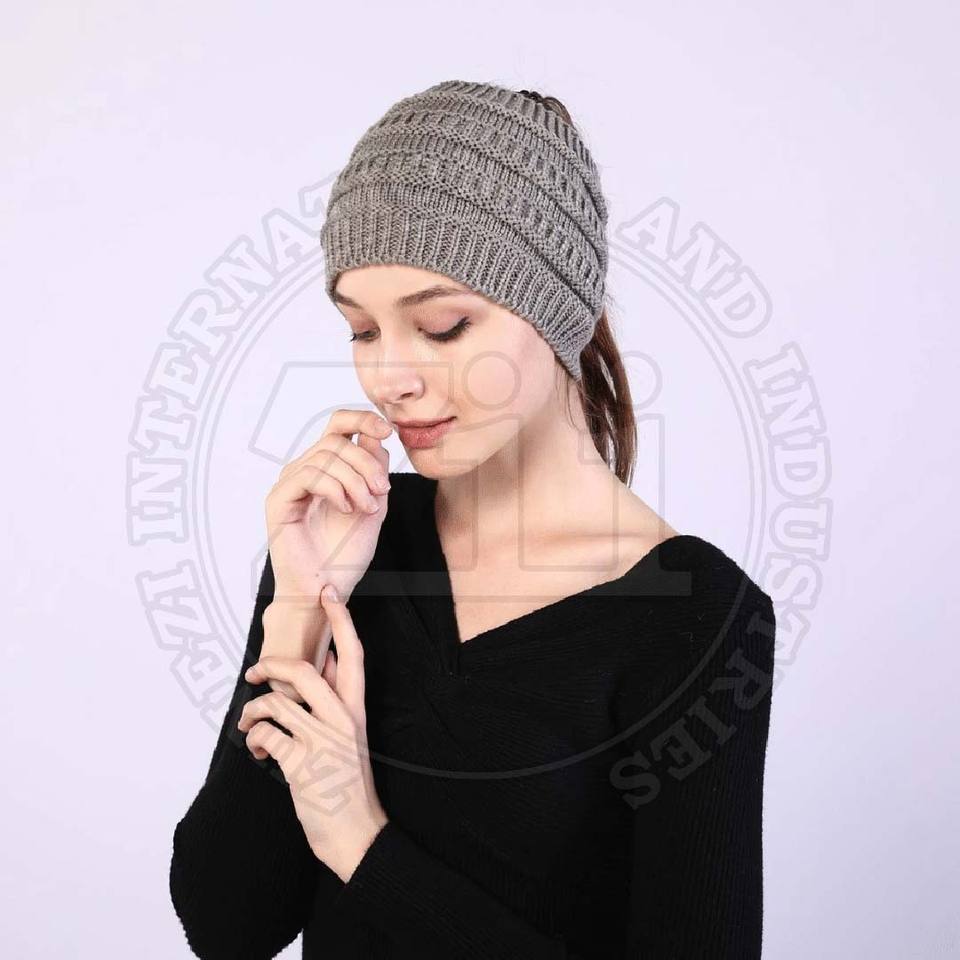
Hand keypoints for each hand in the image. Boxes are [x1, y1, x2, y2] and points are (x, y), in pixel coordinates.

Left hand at [237, 584, 388, 881]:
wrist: (356, 833)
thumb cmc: (348, 782)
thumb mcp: (350, 734)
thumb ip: (340, 697)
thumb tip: (330, 658)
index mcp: (356, 709)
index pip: (353, 653)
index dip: (341, 620)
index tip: (328, 591)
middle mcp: (342, 719)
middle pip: (303, 671)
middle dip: (270, 665)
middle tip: (253, 673)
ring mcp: (322, 741)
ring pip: (275, 704)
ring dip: (252, 714)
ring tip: (250, 727)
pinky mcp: (302, 764)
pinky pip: (265, 737)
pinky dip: (253, 741)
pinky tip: (256, 751)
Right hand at [265, 409, 392, 607]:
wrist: (328, 591)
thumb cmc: (346, 555)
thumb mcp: (373, 505)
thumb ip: (374, 471)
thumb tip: (377, 436)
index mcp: (324, 469)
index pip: (338, 425)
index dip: (362, 419)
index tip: (387, 431)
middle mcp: (302, 471)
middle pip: (336, 439)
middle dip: (366, 462)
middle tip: (382, 490)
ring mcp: (288, 485)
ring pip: (325, 455)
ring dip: (355, 480)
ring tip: (367, 508)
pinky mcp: (278, 501)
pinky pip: (309, 475)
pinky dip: (334, 489)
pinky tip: (346, 509)